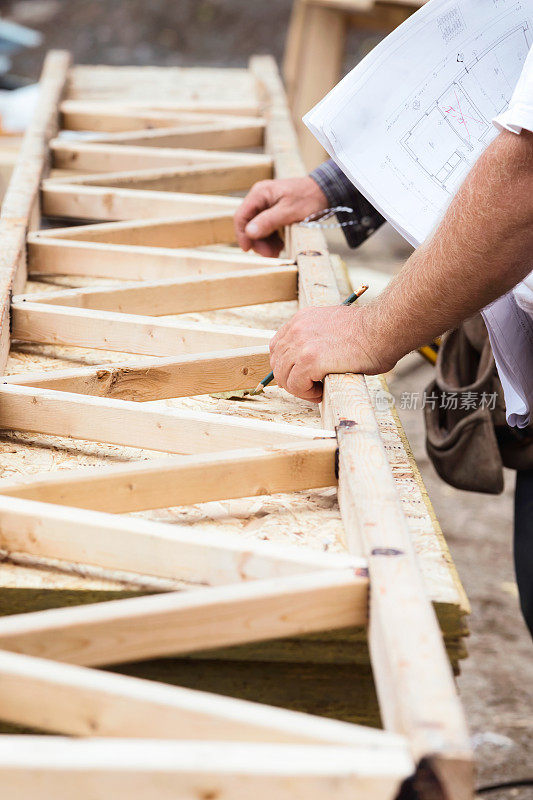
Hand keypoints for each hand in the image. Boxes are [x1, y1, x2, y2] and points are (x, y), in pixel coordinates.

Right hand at [234, 176, 327, 256]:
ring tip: (277, 252)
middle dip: (257, 241)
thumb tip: (249, 232)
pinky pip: (267, 229)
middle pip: (249, 224)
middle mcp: (260, 198)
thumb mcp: (289, 211)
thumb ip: (269, 221)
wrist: (325, 191)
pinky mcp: (274, 213)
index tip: (248, 250)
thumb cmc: (309, 198)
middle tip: (270, 255)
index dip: (242, 234)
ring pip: (258, 229)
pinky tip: (280, 246)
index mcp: (260, 194)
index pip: (241, 215)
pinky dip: (272, 239)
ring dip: (265, 243)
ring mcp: (266, 206)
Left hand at [269, 305, 391, 401]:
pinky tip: (322, 390)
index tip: (303, 375)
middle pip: (277, 364)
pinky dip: (307, 394)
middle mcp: (297, 329)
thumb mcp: (334, 327)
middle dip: (293, 380)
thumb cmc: (369, 333)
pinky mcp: (310, 361)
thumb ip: (317, 339)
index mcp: (302, 319)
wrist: (384, 329)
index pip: (278, 347)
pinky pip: (296, 386)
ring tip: (319, 389)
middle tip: (312, 386)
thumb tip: (309, 363)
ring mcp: (302, 345)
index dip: (288, 365)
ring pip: (284, 378)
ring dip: (300, 388)